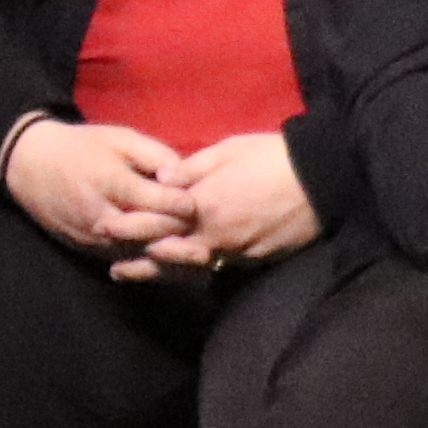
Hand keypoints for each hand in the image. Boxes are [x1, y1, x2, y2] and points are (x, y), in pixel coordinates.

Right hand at [4, 114, 194, 258]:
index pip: (151, 200)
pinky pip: (122, 261)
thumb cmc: (85, 148)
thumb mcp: (120, 139)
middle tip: (208, 239)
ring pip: (135, 253)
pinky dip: (149, 265)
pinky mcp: (87, 250)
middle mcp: (99, 213)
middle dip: (178, 236)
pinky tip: (175, 267)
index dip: (179, 203)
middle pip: (145, 232)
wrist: (32, 167)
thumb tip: (183, 176)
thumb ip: (155, 156)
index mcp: (108, 181)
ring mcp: (92, 236)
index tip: (198, 204)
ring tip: (200, 261)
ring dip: (167, 259)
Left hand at [120, 130, 318, 278]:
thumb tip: (161, 178)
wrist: (322, 178)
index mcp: (205, 203)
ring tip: (139, 277)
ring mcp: (235, 251)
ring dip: (163, 274)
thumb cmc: (273, 156)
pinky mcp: (255, 260)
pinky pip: (218, 269)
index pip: (158, 219)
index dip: (130, 225)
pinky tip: (185, 274)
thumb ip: (191, 167)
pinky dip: (196, 272)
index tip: (105, 226)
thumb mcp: (228, 149)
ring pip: (191, 268)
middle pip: (168, 253)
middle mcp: (215, 233)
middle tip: (113, 268)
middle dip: (139, 260)